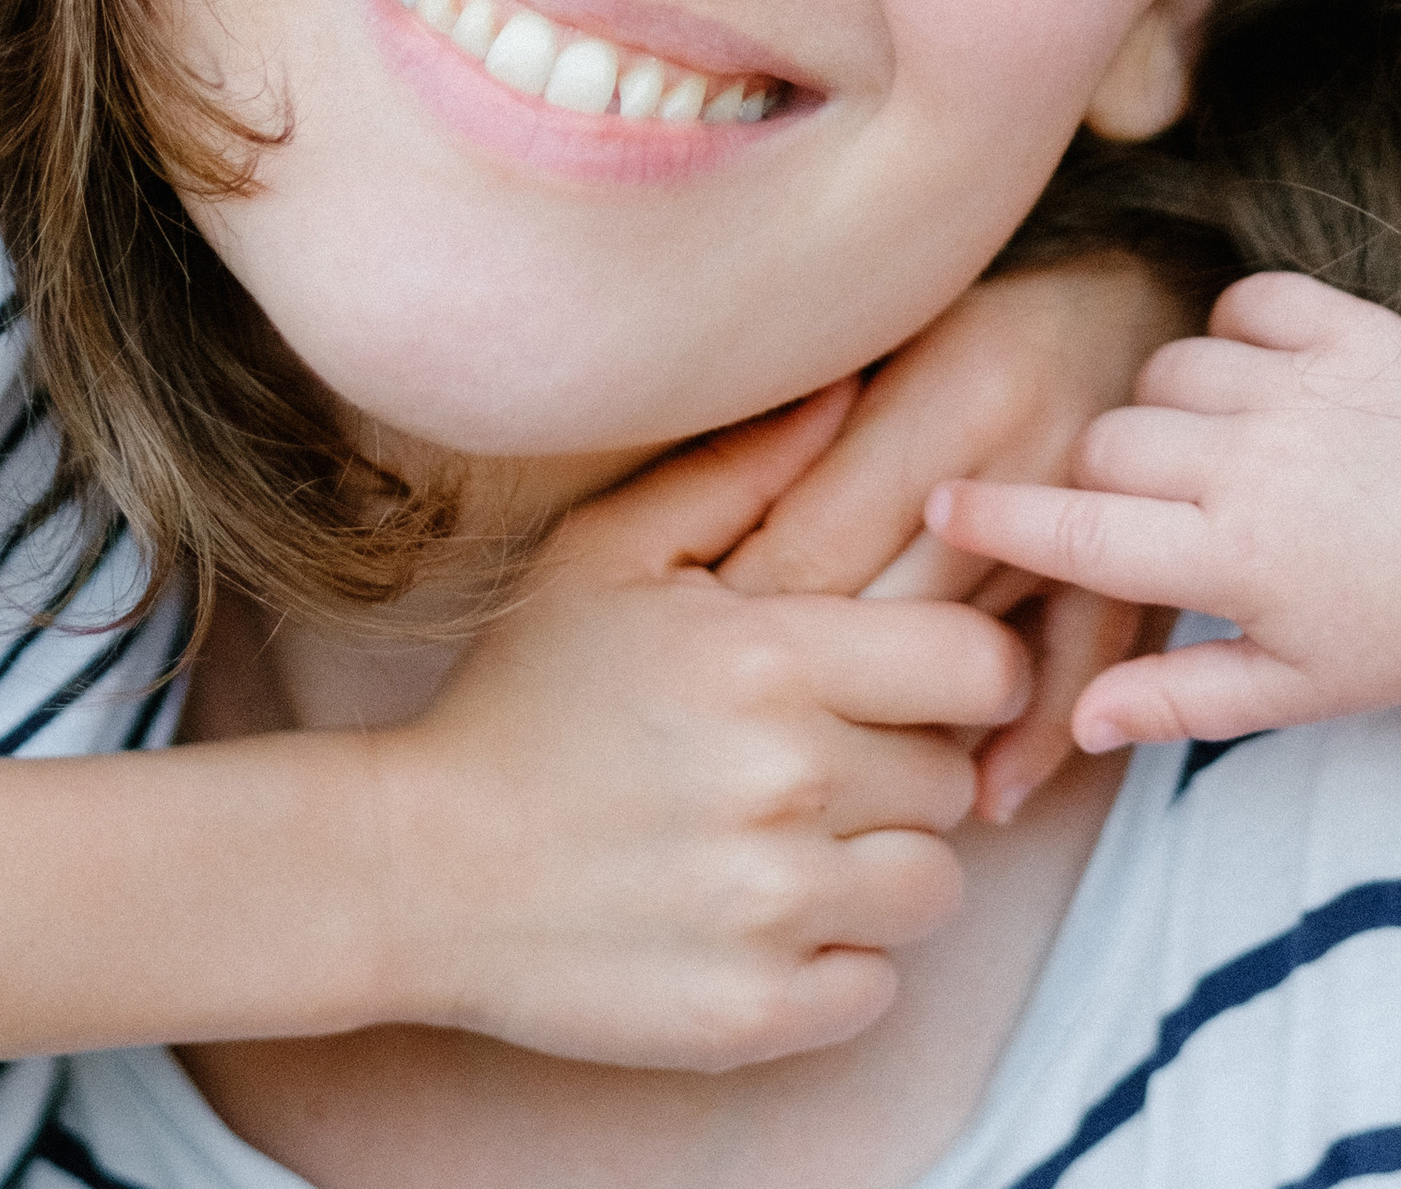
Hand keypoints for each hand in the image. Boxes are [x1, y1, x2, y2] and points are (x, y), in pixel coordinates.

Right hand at [380, 387, 1027, 1070]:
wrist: (421, 865)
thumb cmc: (523, 694)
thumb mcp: (611, 551)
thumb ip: (745, 469)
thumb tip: (852, 387)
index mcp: (770, 659)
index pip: (980, 664)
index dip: (964, 664)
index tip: (916, 673)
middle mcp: (792, 786)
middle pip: (954, 775)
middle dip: (905, 759)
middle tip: (822, 753)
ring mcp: (777, 910)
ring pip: (933, 885)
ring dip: (882, 861)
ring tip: (795, 835)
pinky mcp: (758, 1013)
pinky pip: (878, 983)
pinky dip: (838, 955)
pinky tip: (763, 912)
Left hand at [716, 259, 1188, 814]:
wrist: (1141, 297)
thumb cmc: (977, 315)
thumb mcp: (889, 332)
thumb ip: (810, 424)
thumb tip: (706, 550)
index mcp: (955, 389)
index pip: (818, 541)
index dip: (742, 608)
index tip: (686, 652)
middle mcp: (1029, 461)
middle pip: (890, 612)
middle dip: (809, 676)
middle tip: (731, 728)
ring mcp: (1094, 529)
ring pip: (974, 660)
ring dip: (901, 720)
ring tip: (822, 774)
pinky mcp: (1143, 577)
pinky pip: (1080, 684)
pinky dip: (1031, 746)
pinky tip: (983, 797)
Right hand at [924, 270, 1400, 758]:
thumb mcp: (1296, 691)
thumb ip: (1178, 703)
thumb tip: (1074, 724)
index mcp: (1235, 557)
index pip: (1082, 534)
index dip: (999, 518)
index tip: (942, 504)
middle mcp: (1257, 464)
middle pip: (1110, 441)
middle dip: (1105, 472)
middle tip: (1153, 505)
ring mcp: (1303, 388)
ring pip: (1169, 367)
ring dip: (1172, 404)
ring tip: (1218, 447)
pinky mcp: (1351, 331)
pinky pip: (1247, 301)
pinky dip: (1239, 329)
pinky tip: (1263, 378)